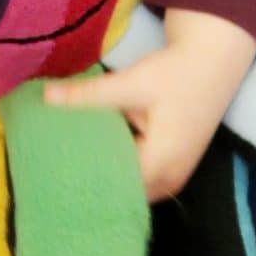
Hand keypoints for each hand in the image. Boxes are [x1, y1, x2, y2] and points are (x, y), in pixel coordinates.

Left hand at [42, 9, 255, 202]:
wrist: (211, 63)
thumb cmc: (175, 73)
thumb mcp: (131, 82)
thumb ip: (89, 95)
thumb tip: (44, 98)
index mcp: (160, 165)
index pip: (112, 187)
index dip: (82, 178)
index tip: (50, 170)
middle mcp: (168, 180)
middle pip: (120, 192)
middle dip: (89, 179)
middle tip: (50, 168)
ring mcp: (172, 178)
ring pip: (128, 186)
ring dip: (103, 174)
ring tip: (64, 164)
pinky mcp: (171, 168)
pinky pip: (138, 177)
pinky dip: (117, 167)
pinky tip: (91, 154)